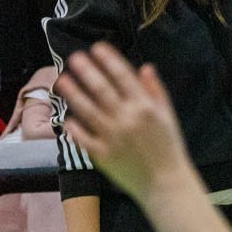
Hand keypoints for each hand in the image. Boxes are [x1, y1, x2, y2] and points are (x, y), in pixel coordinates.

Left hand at [55, 42, 192, 201]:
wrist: (165, 184)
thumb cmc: (168, 148)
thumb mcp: (168, 116)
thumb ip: (155, 91)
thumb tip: (145, 67)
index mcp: (144, 107)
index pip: (123, 76)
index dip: (108, 60)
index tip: (97, 47)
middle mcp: (127, 119)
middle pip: (101, 89)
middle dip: (86, 71)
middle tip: (74, 57)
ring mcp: (112, 138)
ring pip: (87, 110)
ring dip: (73, 93)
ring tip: (62, 80)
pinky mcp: (102, 156)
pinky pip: (84, 138)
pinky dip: (75, 127)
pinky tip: (67, 116)